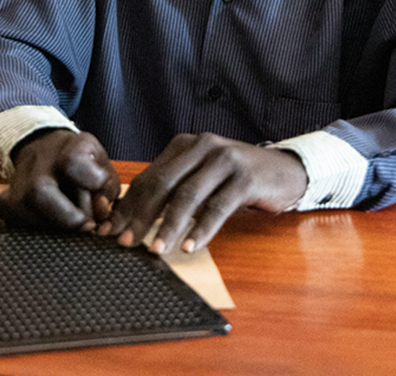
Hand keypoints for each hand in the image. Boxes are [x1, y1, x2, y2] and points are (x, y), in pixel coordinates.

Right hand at [0, 129, 119, 231]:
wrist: (48, 149)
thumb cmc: (84, 163)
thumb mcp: (103, 168)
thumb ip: (106, 191)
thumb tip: (99, 212)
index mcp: (72, 147)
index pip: (73, 163)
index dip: (89, 181)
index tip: (100, 196)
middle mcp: (41, 160)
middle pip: (40, 191)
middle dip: (67, 217)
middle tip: (86, 226)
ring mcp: (18, 179)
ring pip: (25, 209)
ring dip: (53, 225)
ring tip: (69, 223)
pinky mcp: (5, 198)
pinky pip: (13, 218)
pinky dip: (33, 226)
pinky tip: (48, 223)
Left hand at [103, 133, 306, 253]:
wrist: (284, 171)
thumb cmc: (237, 179)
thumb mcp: (202, 177)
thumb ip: (173, 190)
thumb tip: (133, 219)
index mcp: (185, 145)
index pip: (149, 177)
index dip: (128, 206)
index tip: (111, 231)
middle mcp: (203, 146)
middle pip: (163, 184)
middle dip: (141, 216)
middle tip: (125, 242)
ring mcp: (225, 159)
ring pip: (188, 195)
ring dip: (169, 226)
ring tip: (156, 249)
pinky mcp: (245, 177)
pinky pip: (217, 207)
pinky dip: (201, 229)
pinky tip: (190, 246)